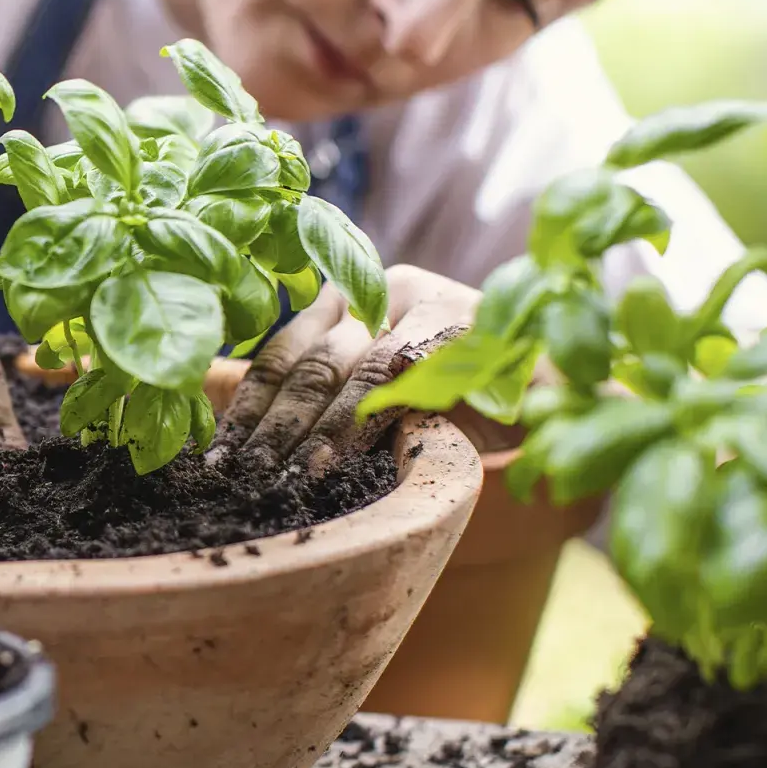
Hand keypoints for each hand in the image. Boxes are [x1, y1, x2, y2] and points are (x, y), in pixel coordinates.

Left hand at [207, 264, 480, 476]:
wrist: (546, 389)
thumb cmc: (449, 400)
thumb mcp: (374, 402)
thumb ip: (320, 407)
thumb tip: (241, 454)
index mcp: (339, 303)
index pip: (279, 355)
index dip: (248, 408)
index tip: (220, 458)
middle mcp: (372, 291)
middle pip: (310, 363)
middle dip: (276, 426)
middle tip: (248, 475)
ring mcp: (419, 297)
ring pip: (353, 366)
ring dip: (323, 428)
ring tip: (297, 475)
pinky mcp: (460, 318)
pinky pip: (407, 366)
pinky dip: (376, 410)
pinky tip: (352, 448)